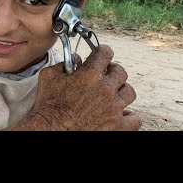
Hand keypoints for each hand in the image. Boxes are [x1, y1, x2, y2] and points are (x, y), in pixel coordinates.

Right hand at [26, 44, 141, 130]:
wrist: (51, 130)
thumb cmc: (48, 106)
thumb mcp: (48, 77)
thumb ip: (63, 64)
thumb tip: (74, 59)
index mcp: (90, 75)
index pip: (105, 53)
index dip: (102, 52)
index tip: (101, 55)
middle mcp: (106, 89)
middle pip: (120, 72)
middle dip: (112, 71)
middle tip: (105, 75)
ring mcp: (114, 109)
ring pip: (129, 92)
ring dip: (121, 91)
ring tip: (112, 94)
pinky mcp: (118, 126)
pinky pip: (134, 118)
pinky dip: (128, 116)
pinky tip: (118, 114)